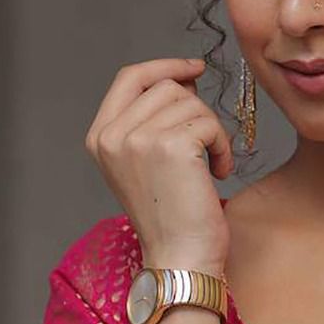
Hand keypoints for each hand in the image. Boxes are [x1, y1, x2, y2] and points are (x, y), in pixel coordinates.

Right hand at [83, 56, 232, 269]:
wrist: (179, 257)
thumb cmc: (171, 218)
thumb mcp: (146, 164)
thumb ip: (150, 121)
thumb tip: (184, 80)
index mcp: (100, 137)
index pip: (130, 78)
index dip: (165, 66)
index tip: (195, 69)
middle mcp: (113, 135)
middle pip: (167, 87)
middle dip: (196, 112)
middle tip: (204, 148)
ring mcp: (138, 139)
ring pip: (192, 103)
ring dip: (212, 133)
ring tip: (209, 168)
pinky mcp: (171, 146)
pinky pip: (210, 123)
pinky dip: (223, 147)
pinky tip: (218, 175)